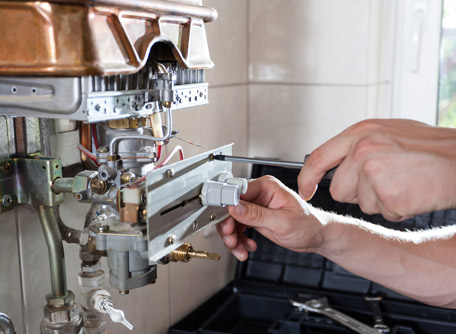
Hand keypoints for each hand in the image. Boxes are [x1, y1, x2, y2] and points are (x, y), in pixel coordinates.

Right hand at [217, 176, 322, 260]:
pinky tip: (246, 247)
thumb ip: (256, 214)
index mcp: (267, 187)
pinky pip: (237, 228)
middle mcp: (259, 194)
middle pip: (231, 207)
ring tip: (239, 248)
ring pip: (231, 220)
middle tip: (231, 239)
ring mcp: (255, 206)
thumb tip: (235, 207)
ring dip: (232, 237)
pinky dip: (238, 240)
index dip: (228, 205)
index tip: (224, 220)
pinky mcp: (254, 218)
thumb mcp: (282, 221)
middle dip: (229, 226)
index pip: (238, 191)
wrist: (316, 236)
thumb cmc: (307, 224)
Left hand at [298, 119, 455, 220]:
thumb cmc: (429, 147)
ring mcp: (374, 173)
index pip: (318, 158)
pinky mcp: (389, 196)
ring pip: (362, 204)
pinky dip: (398, 210)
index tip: (305, 190)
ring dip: (382, 201)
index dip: (308, 178)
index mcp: (360, 132)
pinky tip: (414, 193)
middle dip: (358, 193)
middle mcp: (362, 150)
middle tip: (388, 181)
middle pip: (339, 190)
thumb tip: (336, 162)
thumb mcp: (388, 133)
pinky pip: (384, 214)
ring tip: (405, 183)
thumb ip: (359, 145)